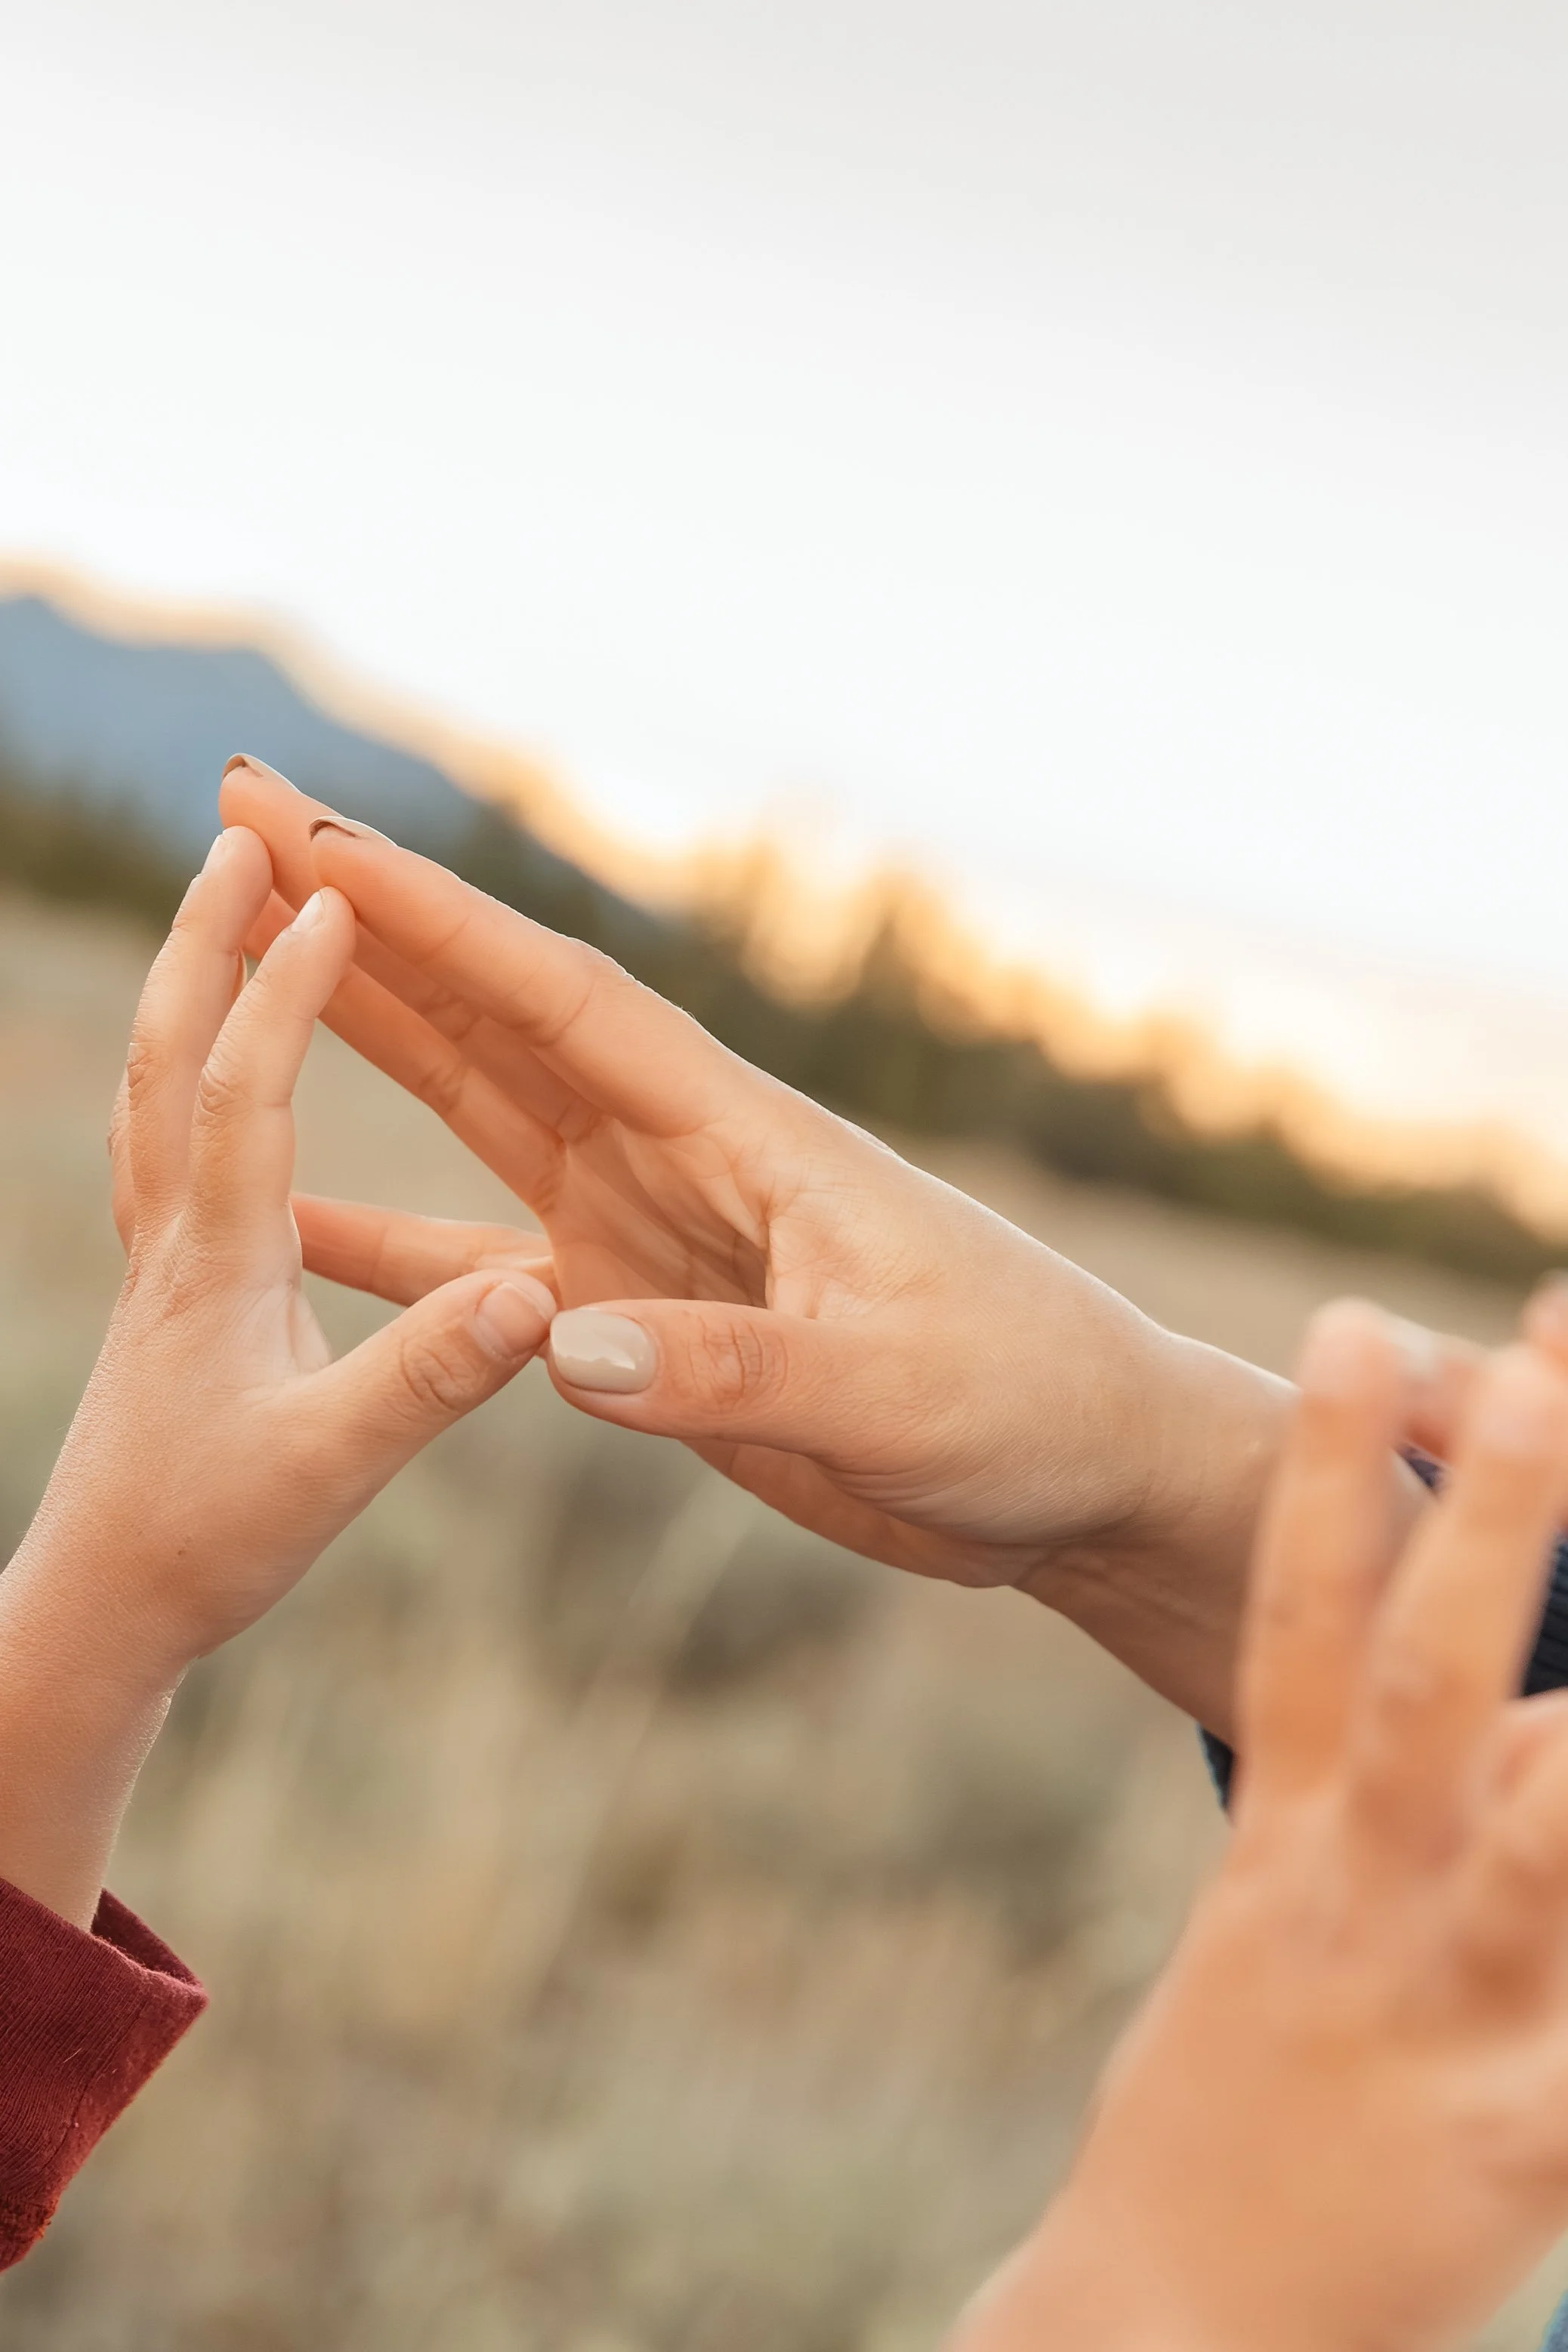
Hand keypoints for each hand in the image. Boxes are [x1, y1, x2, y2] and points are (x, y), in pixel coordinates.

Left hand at [0, 826, 553, 1924]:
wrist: (99, 1613)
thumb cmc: (207, 1545)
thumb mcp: (334, 1469)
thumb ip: (430, 1379)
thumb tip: (534, 1294)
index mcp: (221, 1266)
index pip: (244, 1093)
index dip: (287, 990)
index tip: (330, 893)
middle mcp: (173, 1243)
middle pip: (166, 1057)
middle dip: (200, 941)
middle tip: (233, 839)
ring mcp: (155, 1264)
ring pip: (146, 1092)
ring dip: (179, 991)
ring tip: (210, 917)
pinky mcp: (160, 1293)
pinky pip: (153, 1146)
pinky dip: (174, 1072)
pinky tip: (200, 1075)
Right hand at [223, 757, 1307, 1732]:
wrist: (1074, 1472)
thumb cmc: (1023, 1399)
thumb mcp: (891, 1390)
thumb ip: (733, 1367)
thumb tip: (567, 1343)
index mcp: (745, 1133)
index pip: (563, 1000)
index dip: (432, 918)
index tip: (311, 837)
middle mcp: (678, 1157)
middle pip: (493, 1019)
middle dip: (367, 927)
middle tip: (237, 825)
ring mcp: (651, 1232)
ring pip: (477, 1114)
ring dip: (365, 1038)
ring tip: (239, 966)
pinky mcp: (644, 1320)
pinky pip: (485, 1271)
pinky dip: (387, 1246)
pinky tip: (293, 1224)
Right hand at [957, 1288, 1567, 2351]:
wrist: (1157, 2342)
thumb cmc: (1235, 2126)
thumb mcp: (1276, 1940)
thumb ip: (1365, 1817)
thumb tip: (1507, 1710)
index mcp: (1287, 1849)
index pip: (1302, 1612)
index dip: (1336, 1467)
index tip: (1357, 1320)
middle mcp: (1355, 1899)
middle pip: (1428, 1672)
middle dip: (1493, 1510)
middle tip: (1537, 1348)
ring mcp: (1436, 2014)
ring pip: (1542, 1831)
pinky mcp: (1511, 2144)